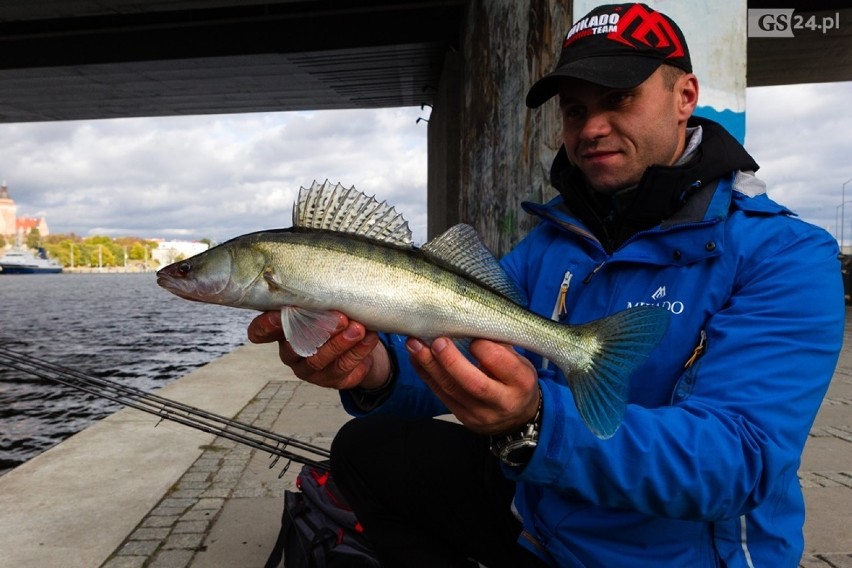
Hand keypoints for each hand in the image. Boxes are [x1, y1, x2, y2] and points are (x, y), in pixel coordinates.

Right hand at [247, 311, 391, 390]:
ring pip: (321, 360)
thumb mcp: (323, 304)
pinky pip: (344, 368)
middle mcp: (291, 353)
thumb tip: (323, 277)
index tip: (278, 314)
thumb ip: (316, 297)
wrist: (361, 342)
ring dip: (341, 343)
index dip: (266, 326)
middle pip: (297, 347)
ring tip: (359, 329)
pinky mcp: (332, 380)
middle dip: (319, 332)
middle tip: (341, 318)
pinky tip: (369, 338)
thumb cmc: (335, 315)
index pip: (260, 332)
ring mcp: (311, 371)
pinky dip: (359, 352)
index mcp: (282, 332)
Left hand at [405, 337, 539, 434]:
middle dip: (451, 360)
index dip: (482, 346)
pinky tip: (417, 358)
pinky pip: (441, 395)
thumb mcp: (520, 362)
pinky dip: (426, 375)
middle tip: (437, 341)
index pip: (499, 362)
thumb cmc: (517, 381)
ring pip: (452, 390)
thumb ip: (500, 346)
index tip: (470, 333)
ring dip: (430, 365)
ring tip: (415, 345)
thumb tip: (470, 323)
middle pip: (474, 383)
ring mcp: (481, 414)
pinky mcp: (463, 418)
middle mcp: (502, 402)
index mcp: (521, 382)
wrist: (518, 418)